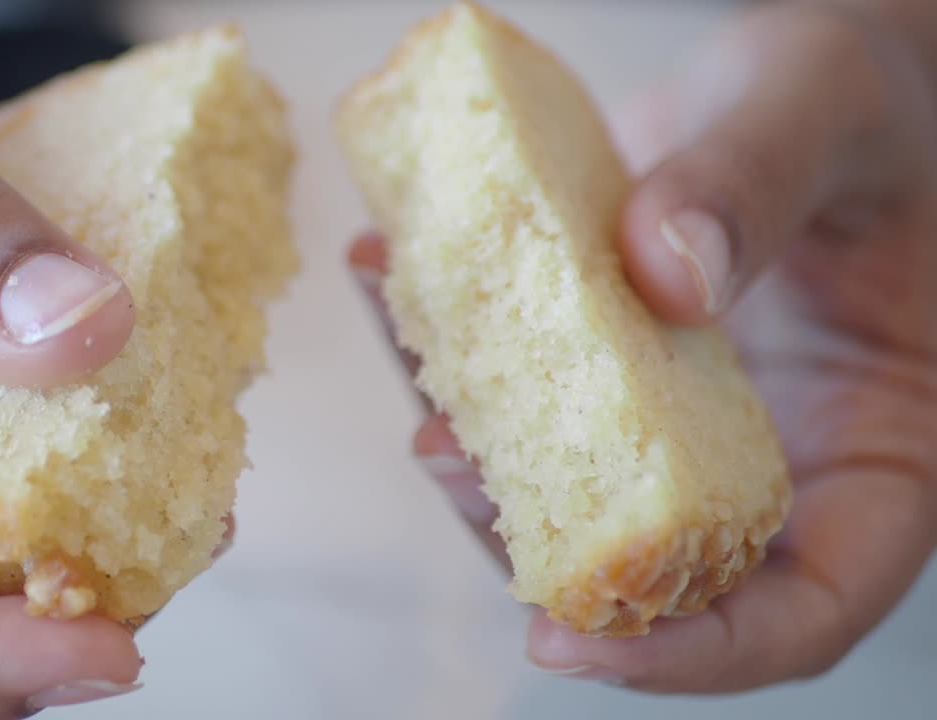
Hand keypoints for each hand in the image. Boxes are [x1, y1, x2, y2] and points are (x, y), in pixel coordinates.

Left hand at [351, 1, 936, 692]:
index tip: (573, 638)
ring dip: (473, 450)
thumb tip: (666, 274)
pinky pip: (514, 383)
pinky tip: (391, 272)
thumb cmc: (867, 98)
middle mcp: (769, 456)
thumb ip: (758, 182)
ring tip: (421, 371)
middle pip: (652, 566)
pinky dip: (444, 344)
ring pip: (563, 487)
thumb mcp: (829, 107)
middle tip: (453, 466)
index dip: (695, 653)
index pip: (804, 608)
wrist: (793, 80)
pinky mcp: (597, 364)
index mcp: (878, 450)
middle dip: (539, 545)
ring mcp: (674, 417)